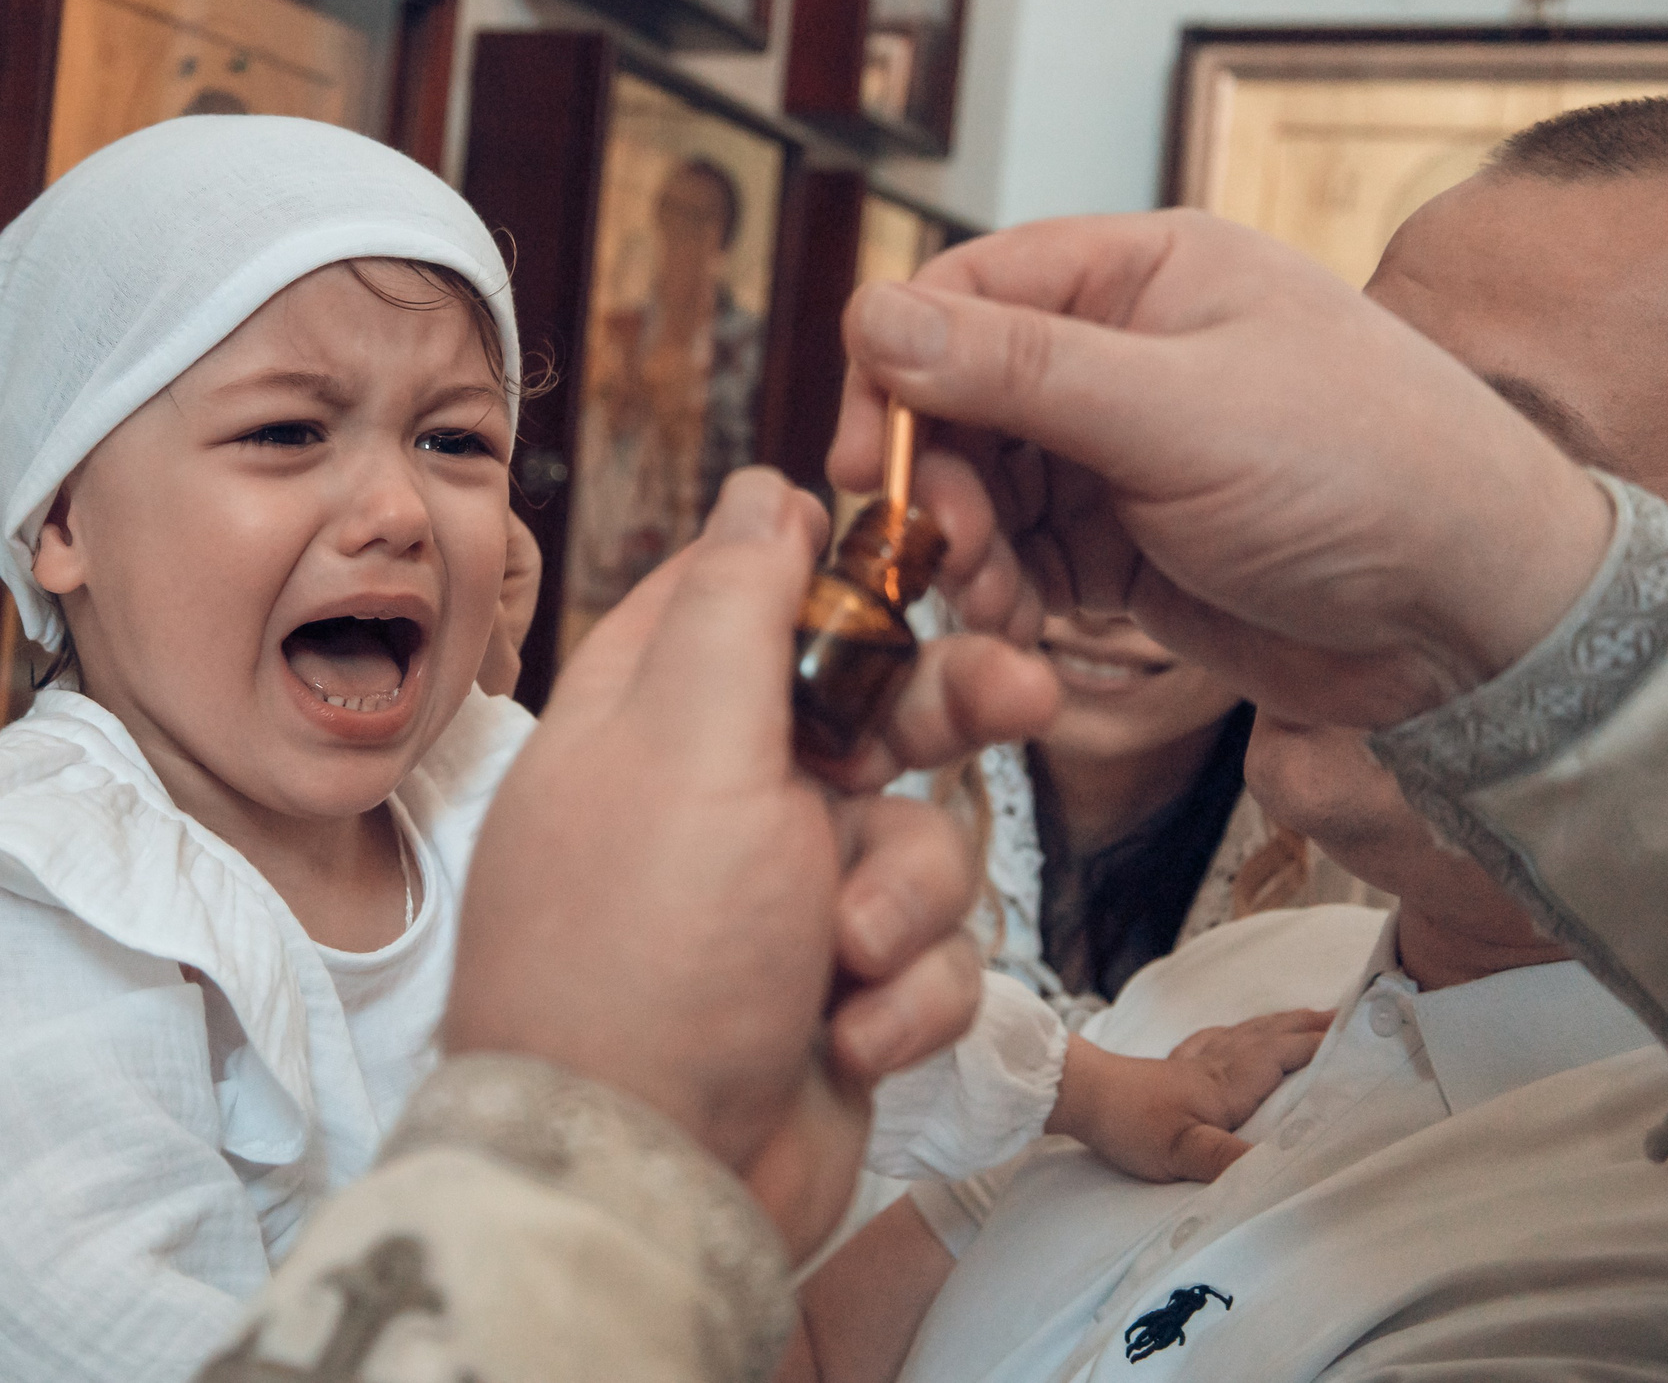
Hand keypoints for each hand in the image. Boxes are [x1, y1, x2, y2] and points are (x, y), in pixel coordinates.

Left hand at [444, 469, 1056, 1256]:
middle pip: (868, 706)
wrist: (646, 1180)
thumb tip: (760, 486)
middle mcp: (709, 796)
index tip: (925, 556)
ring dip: (908, 898)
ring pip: (917, 837)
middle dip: (947, 712)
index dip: (837, 571)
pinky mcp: (831, 995)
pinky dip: (904, 995)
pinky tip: (850, 1034)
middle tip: (1023, 694)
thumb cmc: (644, 953)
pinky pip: (925, 956)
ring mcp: (773, 902)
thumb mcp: (687, 742)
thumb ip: (734, 605)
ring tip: (850, 956)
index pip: (745, 593)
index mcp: (650, 715)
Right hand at [831, 211, 1613, 727]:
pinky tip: (1022, 631)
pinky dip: (1006, 595)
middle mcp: (1123, 353)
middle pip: (960, 399)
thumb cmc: (1366, 473)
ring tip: (991, 606)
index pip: (968, 292)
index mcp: (1143, 274)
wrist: (1481, 619)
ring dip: (966, 550)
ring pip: (984, 488)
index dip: (898, 370)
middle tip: (938, 554)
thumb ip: (1019, 370)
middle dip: (938, 479)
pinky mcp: (1128, 547)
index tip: (868, 461)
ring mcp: (1123, 453)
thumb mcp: (1177, 412)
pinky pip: (1025, 559)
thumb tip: (871, 315)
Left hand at [1046, 1009, 1332, 1182]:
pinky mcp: (1173, 1065)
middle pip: (1273, 1034)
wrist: (1078, 1095)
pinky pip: (1219, 1038)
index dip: (1325, 1043)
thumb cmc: (1130, 1123)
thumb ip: (1228, 1160)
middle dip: (1312, 1024)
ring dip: (1283, 1023)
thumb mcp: (1181, 1151)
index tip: (1363, 1031)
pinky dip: (1241, 1031)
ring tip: (1309, 1017)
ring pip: (1249, 1032)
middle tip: (1349, 1014)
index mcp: (1229, 1080)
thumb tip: (1279, 1170)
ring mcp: (1193, 1059)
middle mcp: (1217, 1061)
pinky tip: (1235, 1034)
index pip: (1288, 1053)